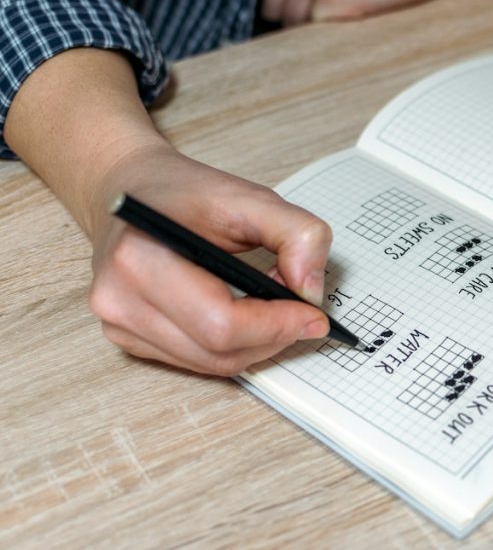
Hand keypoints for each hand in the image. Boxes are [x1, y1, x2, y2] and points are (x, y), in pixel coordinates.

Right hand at [84, 145, 332, 374]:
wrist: (124, 189)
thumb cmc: (180, 193)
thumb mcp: (248, 196)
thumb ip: (295, 233)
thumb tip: (311, 291)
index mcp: (140, 259)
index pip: (220, 324)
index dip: (277, 325)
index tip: (313, 313)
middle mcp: (119, 300)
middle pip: (219, 352)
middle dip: (274, 335)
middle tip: (302, 308)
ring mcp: (119, 325)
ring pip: (213, 364)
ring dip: (257, 343)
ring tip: (274, 304)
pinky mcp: (128, 338)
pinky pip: (199, 361)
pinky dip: (234, 345)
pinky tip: (246, 313)